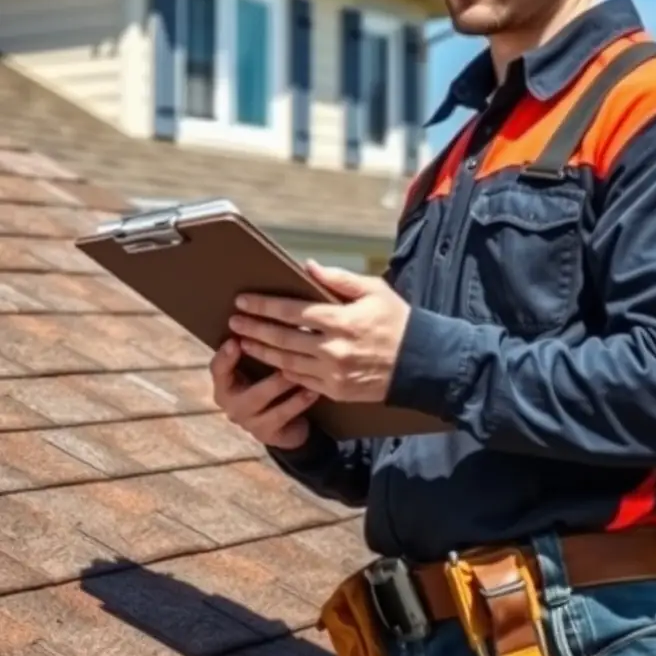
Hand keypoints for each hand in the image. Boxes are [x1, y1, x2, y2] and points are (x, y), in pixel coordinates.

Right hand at [209, 338, 318, 449]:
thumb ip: (260, 347)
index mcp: (225, 384)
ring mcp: (249, 422)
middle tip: (278, 351)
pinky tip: (313, 390)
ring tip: (299, 369)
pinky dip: (298, 402)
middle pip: (240, 386)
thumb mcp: (260, 367)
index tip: (235, 341)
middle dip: (260, 368)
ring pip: (263, 401)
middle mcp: (232, 405)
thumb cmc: (271, 382)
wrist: (286, 424)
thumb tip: (278, 313)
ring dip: (282, 384)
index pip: (218, 370)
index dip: (224, 357)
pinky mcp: (267, 435)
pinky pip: (282, 416)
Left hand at [229, 260, 410, 403]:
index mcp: (341, 319)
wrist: (421, 364)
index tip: (243, 301)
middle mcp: (333, 348)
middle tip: (233, 321)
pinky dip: (281, 370)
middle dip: (254, 328)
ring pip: (286, 361)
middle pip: (282, 337)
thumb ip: (339, 278)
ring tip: (243, 342)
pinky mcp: (335, 390)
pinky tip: (270, 362)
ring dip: (261, 351)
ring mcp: (333, 372)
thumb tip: (308, 266)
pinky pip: (301, 380)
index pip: (292, 311)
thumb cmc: (398, 321)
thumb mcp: (374, 290)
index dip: (264, 305)